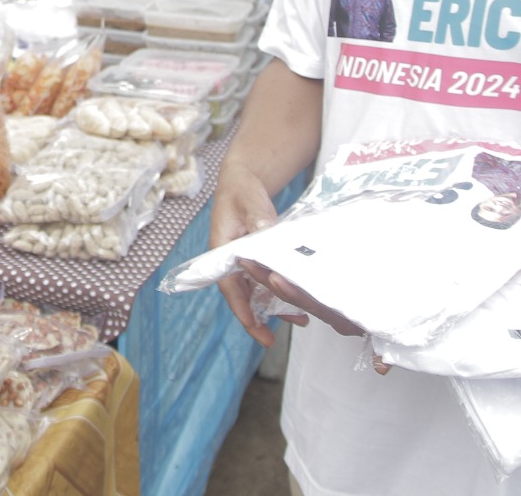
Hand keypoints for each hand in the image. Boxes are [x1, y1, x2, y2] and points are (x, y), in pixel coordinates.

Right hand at [210, 155, 364, 348]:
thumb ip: (258, 219)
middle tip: (268, 339)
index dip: (240, 306)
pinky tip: (298, 302)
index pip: (228, 284)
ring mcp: (244, 262)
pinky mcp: (256, 260)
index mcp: (222, 249)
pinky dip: (279, 292)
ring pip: (255, 291)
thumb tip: (266, 234)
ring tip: (297, 321)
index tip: (252, 323)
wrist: (243, 182)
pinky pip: (266, 281)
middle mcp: (231, 260)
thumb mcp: (249, 202)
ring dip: (272, 308)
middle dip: (255, 318)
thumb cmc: (241, 191)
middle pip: (242, 295)